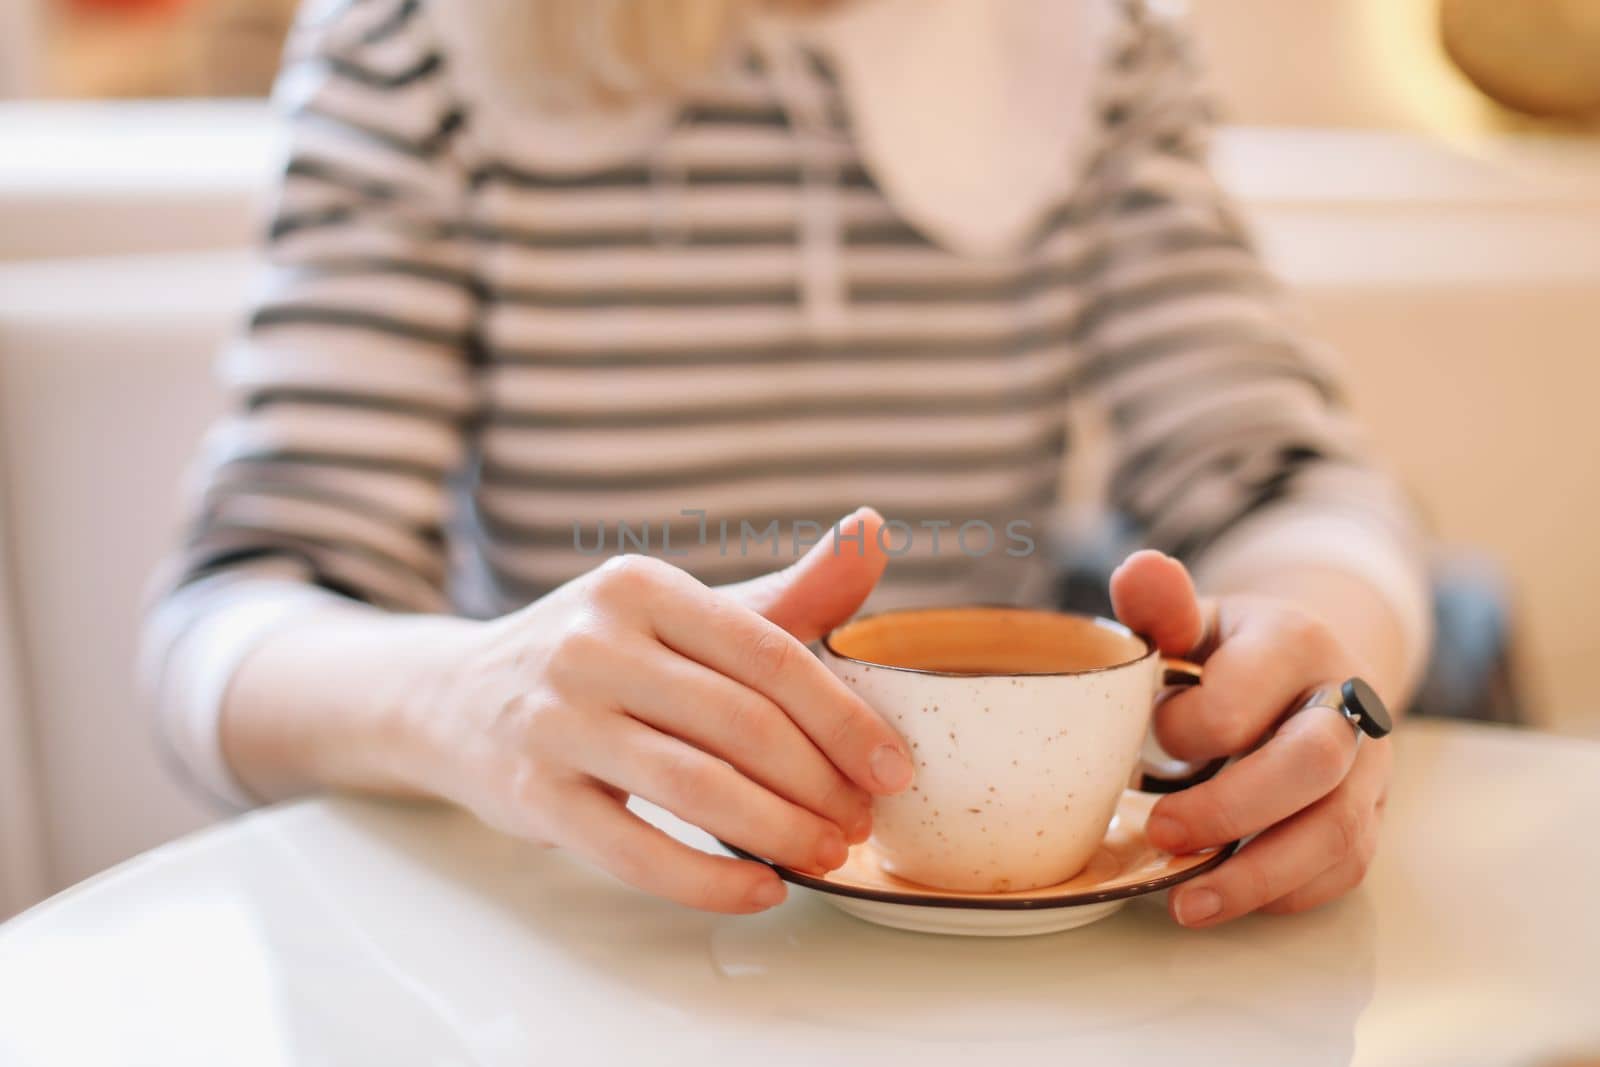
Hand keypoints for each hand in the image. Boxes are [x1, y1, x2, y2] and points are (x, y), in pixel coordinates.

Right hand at [408, 508, 911, 913]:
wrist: (455, 697)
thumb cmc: (600, 656)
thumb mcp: (681, 611)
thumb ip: (785, 592)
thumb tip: (873, 530)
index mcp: (644, 587)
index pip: (768, 653)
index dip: (843, 717)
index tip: (892, 768)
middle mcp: (593, 642)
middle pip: (741, 723)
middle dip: (819, 783)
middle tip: (860, 822)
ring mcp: (557, 719)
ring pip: (695, 787)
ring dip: (779, 832)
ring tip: (826, 855)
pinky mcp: (532, 794)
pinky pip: (636, 851)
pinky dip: (709, 880)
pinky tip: (760, 891)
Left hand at [1110, 550, 1391, 925]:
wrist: (1308, 674)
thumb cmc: (1230, 654)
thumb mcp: (1195, 620)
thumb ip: (1160, 605)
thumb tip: (1137, 570)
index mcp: (1295, 643)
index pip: (1239, 700)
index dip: (1182, 729)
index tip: (1147, 734)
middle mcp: (1347, 704)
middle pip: (1313, 763)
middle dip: (1228, 810)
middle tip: (1159, 832)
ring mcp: (1369, 767)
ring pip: (1336, 831)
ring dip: (1255, 875)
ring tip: (1185, 903)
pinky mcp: (1370, 817)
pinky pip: (1342, 868)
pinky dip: (1283, 892)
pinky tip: (1226, 896)